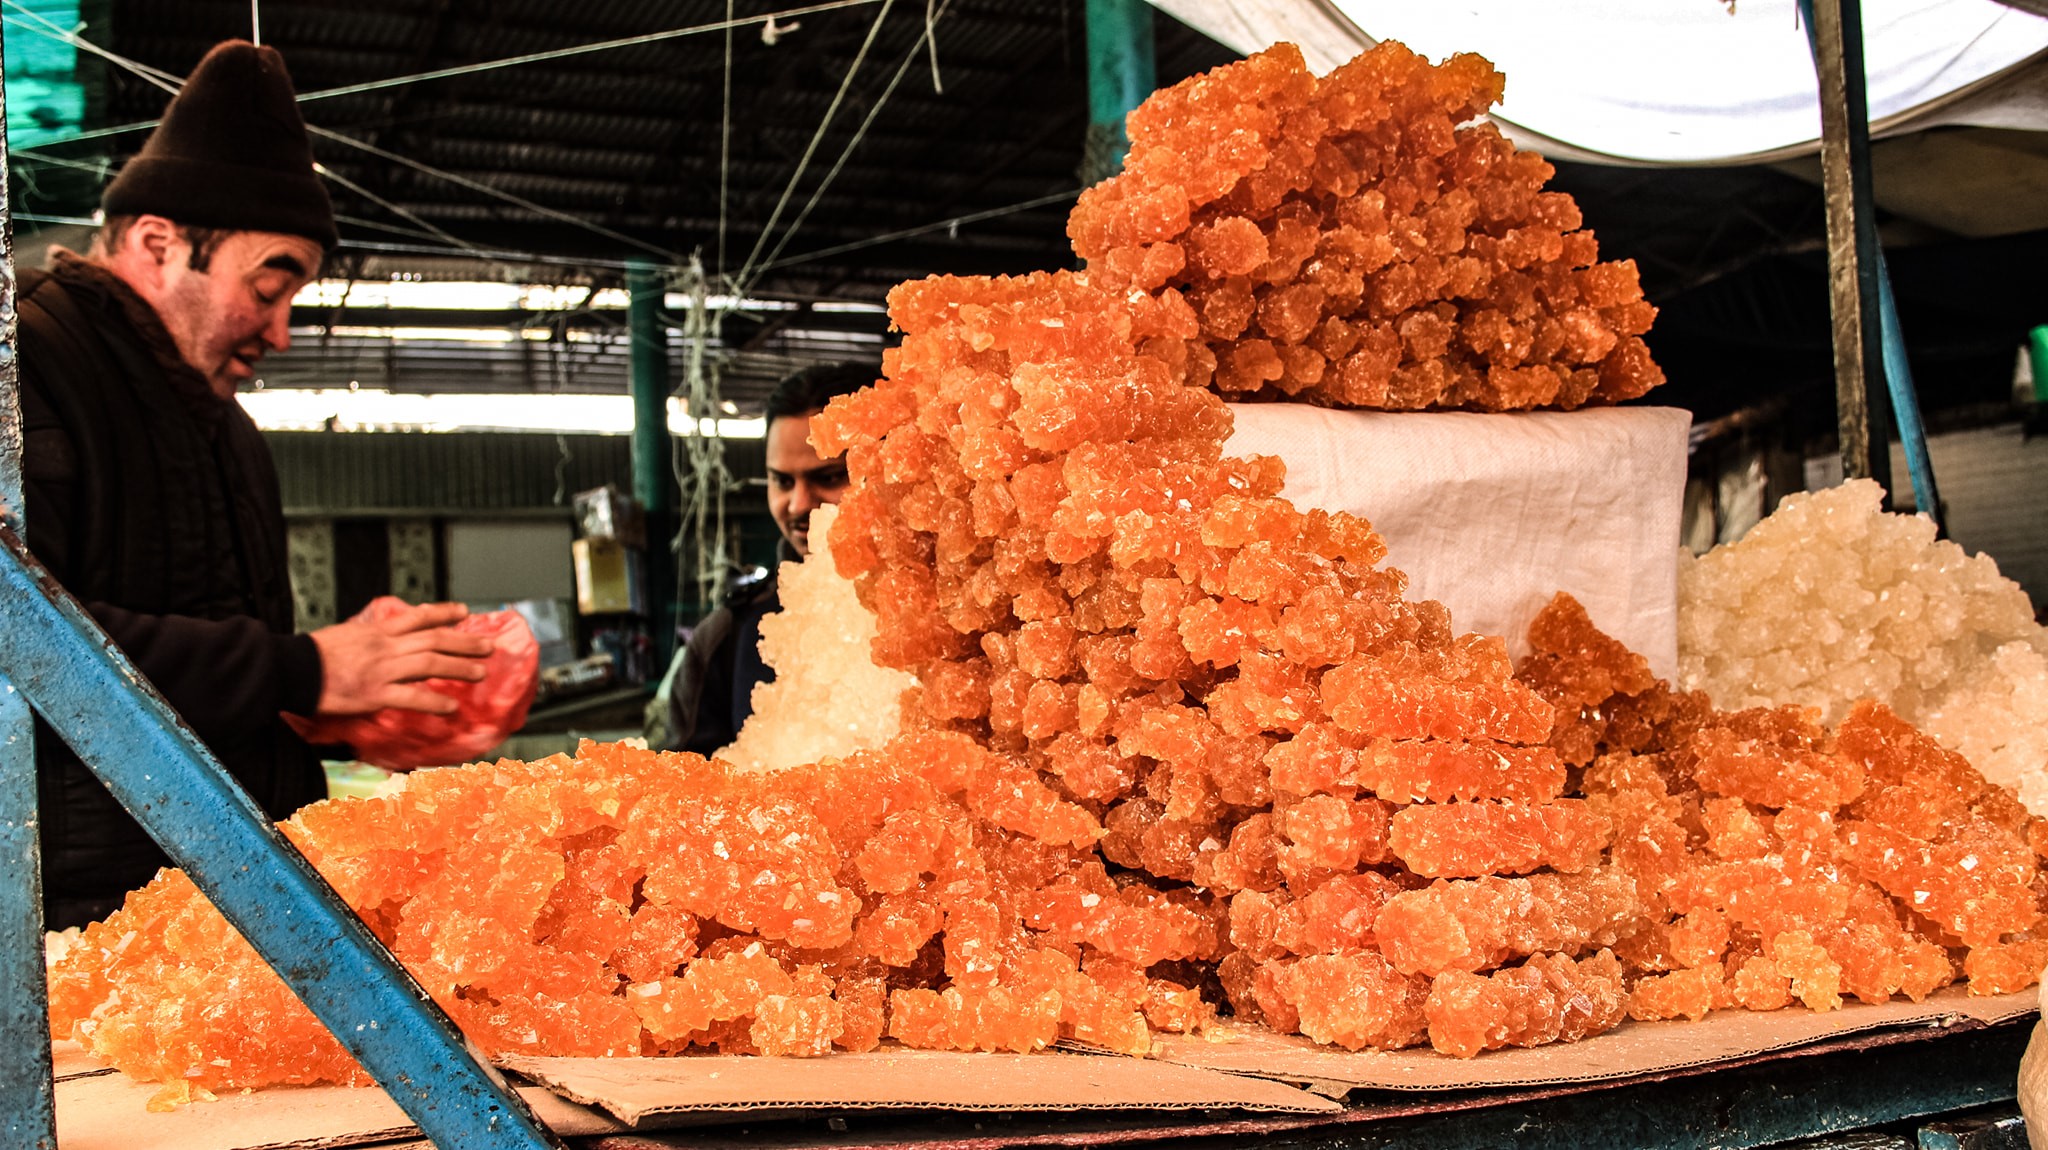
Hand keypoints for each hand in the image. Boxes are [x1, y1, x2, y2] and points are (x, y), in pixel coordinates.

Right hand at [310, 601, 494, 715]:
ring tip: (480, 673)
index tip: (464, 612)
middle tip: (488, 646)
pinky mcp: (374, 693)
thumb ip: (369, 636)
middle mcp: (385, 646)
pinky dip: (434, 703)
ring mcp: (382, 669)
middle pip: (434, 640)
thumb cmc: (312, 655)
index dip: (445, 613)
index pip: (418, 616)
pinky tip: (451, 707)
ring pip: (431, 664)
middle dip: (465, 643)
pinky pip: (412, 698)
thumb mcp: (345, 633)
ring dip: (459, 668)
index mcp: (377, 630)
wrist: (289, 668)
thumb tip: (383, 637)